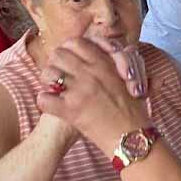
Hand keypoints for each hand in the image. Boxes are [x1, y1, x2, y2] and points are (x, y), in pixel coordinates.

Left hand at [35, 37, 149, 151]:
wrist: (132, 138)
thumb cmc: (135, 111)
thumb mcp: (134, 77)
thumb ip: (121, 61)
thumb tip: (118, 50)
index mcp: (104, 63)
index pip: (76, 42)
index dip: (69, 49)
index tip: (71, 59)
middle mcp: (90, 73)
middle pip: (58, 54)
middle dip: (56, 63)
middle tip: (60, 75)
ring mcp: (79, 91)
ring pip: (48, 73)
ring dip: (48, 81)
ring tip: (54, 89)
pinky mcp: (71, 110)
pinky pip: (45, 99)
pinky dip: (45, 102)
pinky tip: (51, 105)